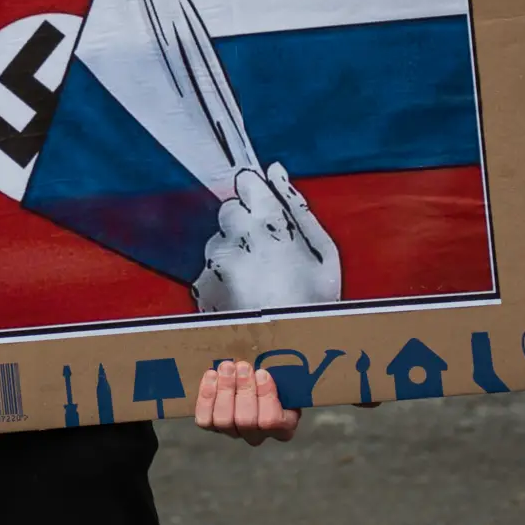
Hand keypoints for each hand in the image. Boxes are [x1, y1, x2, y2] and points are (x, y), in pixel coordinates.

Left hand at [191, 162, 341, 313]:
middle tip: (271, 254)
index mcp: (269, 223)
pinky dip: (223, 277)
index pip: (246, 182)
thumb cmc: (313, 303)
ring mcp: (214, 263)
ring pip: (219, 240)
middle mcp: (235, 238)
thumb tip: (276, 171)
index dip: (257, 194)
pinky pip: (209, 268)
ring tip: (262, 281)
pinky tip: (246, 295)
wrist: (288, 353)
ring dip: (234, 252)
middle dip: (246, 223)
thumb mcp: (323, 254)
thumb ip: (297, 206)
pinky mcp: (201, 285)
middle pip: (230, 210)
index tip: (265, 208)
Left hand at [195, 362, 300, 443]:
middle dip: (244, 389)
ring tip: (227, 367)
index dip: (266, 397)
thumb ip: (277, 380)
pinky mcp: (212, 427)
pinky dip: (207, 395)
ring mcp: (233, 433)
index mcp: (282, 428)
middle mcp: (257, 436)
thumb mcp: (282, 380)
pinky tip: (212, 375)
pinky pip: (206, 418)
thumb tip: (261, 375)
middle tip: (242, 366)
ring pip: (224, 420)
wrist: (250, 383)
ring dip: (225, 389)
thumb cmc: (269, 382)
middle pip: (246, 421)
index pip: (274, 422)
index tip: (262, 373)